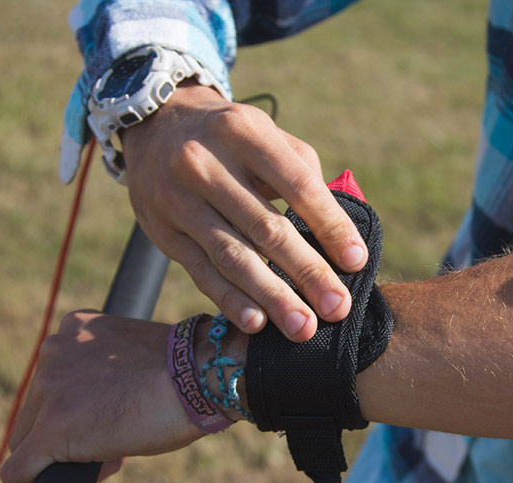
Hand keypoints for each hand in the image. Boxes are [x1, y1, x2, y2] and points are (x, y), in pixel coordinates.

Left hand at [0, 310, 210, 482]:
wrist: (198, 376)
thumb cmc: (184, 371)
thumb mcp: (135, 355)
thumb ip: (107, 370)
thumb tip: (102, 411)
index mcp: (75, 327)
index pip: (56, 377)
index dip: (80, 406)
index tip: (112, 415)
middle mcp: (53, 350)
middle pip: (38, 409)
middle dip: (71, 432)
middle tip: (115, 444)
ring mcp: (48, 390)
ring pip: (27, 440)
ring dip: (62, 456)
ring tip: (110, 459)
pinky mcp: (50, 430)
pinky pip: (18, 472)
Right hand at [121, 81, 368, 341]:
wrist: (156, 125)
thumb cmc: (231, 138)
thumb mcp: (265, 134)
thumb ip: (303, 174)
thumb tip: (338, 232)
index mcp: (244, 133)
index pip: (297, 185)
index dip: (330, 225)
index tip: (356, 262)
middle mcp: (206, 164)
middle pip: (266, 228)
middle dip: (307, 272)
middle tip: (337, 308)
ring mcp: (179, 200)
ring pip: (233, 257)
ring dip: (272, 297)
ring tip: (302, 327)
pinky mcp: (163, 232)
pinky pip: (202, 271)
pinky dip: (231, 300)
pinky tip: (257, 322)